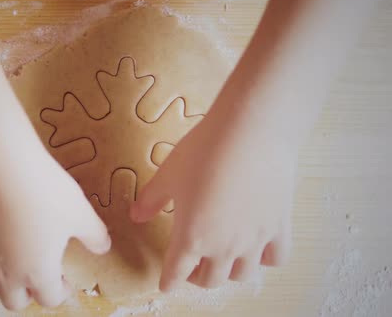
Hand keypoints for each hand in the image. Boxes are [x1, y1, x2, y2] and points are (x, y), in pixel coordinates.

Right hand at [0, 149, 110, 309]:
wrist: (1, 165)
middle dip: (29, 294)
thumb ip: (95, 235)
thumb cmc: (44, 192)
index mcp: (38, 272)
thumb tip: (104, 246)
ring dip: (2, 284)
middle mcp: (7, 272)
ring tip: (16, 266)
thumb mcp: (80, 213)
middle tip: (41, 275)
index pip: (50, 299)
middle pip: (14, 301)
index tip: (66, 281)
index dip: (61, 292)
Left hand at [131, 115, 294, 290]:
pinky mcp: (279, 226)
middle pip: (211, 281)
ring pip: (243, 275)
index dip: (169, 281)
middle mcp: (224, 247)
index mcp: (191, 237)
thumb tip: (136, 216)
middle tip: (192, 267)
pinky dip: (266, 260)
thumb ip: (151, 200)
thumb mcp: (167, 175)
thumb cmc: (204, 152)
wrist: (249, 133)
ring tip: (223, 260)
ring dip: (229, 273)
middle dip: (197, 278)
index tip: (166, 284)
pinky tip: (258, 248)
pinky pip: (276, 258)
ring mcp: (254, 239)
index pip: (176, 272)